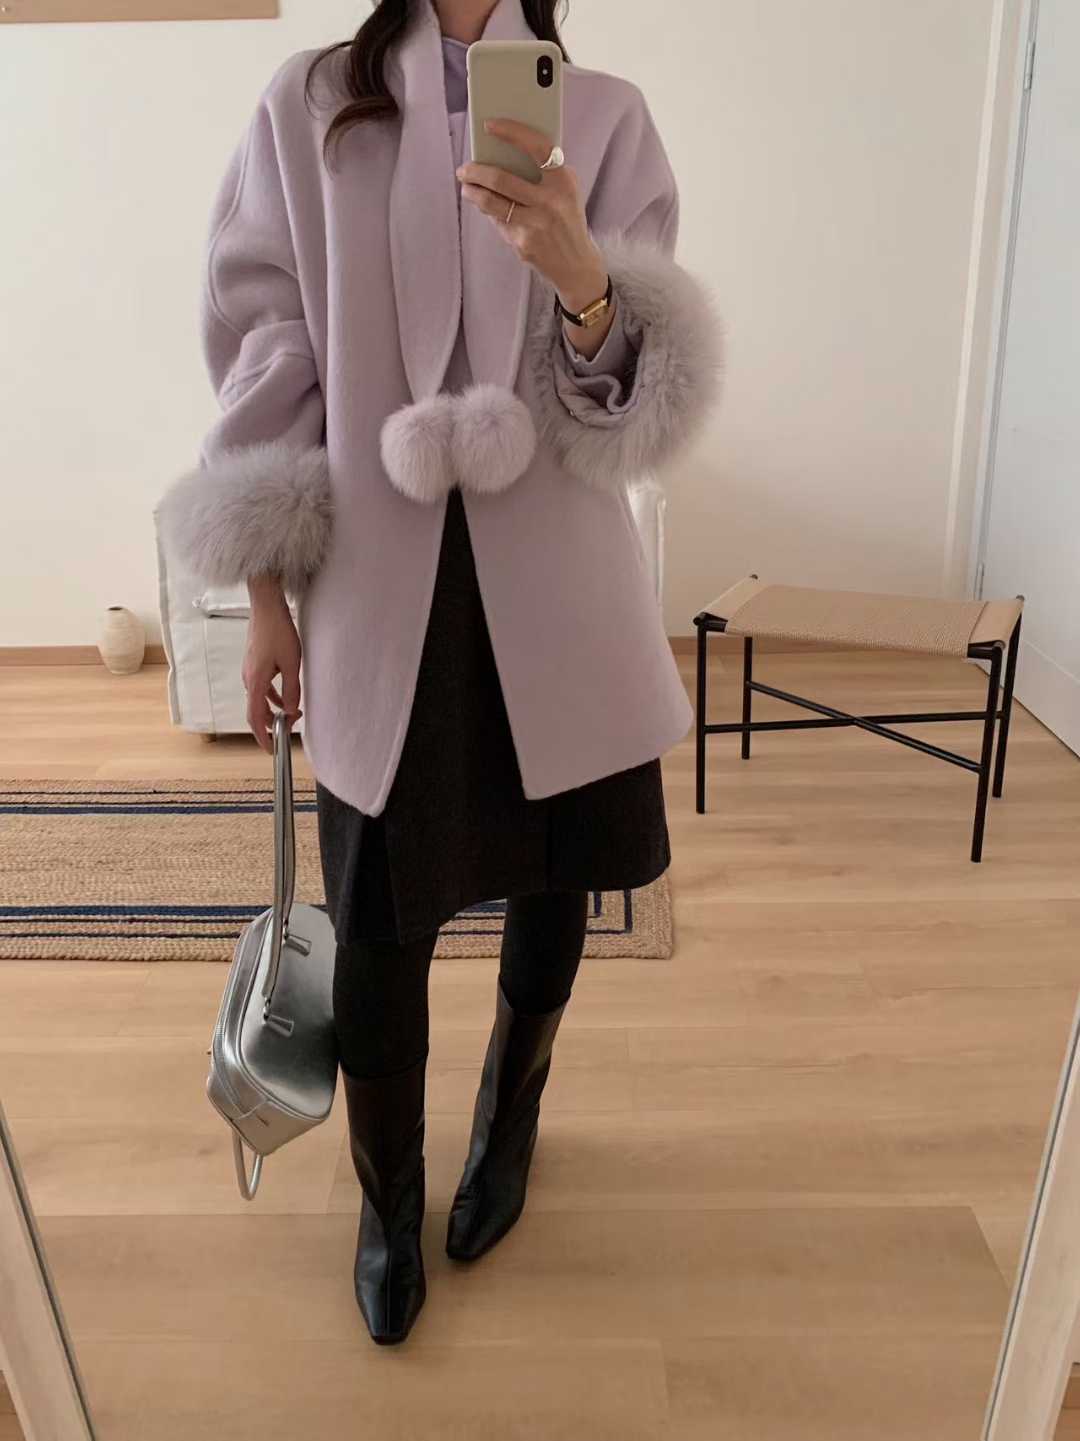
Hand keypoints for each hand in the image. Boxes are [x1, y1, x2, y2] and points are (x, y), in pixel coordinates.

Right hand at [242, 576, 301, 755]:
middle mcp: (248, 679)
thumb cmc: (278, 631)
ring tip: (293, 713)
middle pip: (256, 711)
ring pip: (259, 700)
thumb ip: (292, 689)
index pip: (255, 718)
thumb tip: (292, 710)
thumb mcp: (291, 663)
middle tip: (289, 728)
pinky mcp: (254, 664)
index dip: (262, 736)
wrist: (266, 606)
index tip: (270, 749)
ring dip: (274, 710)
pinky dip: (272, 697)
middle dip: (271, 724)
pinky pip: (261, 688)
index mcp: (255, 681)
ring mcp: (249, 671)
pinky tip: (285, 697)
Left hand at [456, 118, 609, 318]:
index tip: (489, 125)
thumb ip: (543, 171)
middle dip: (475, 171)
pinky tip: (484, 206)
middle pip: (502, 178)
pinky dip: (489, 212)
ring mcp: (535, 224)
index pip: (537, 147)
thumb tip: (502, 154)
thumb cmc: (566, 219)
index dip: (512, 132)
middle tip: (464, 168)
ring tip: (466, 185)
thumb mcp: (566, 191)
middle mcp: (550, 202)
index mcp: (564, 182)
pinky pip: (498, 221)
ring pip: (491, 202)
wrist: (576, 265)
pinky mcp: (523, 243)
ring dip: (472, 192)